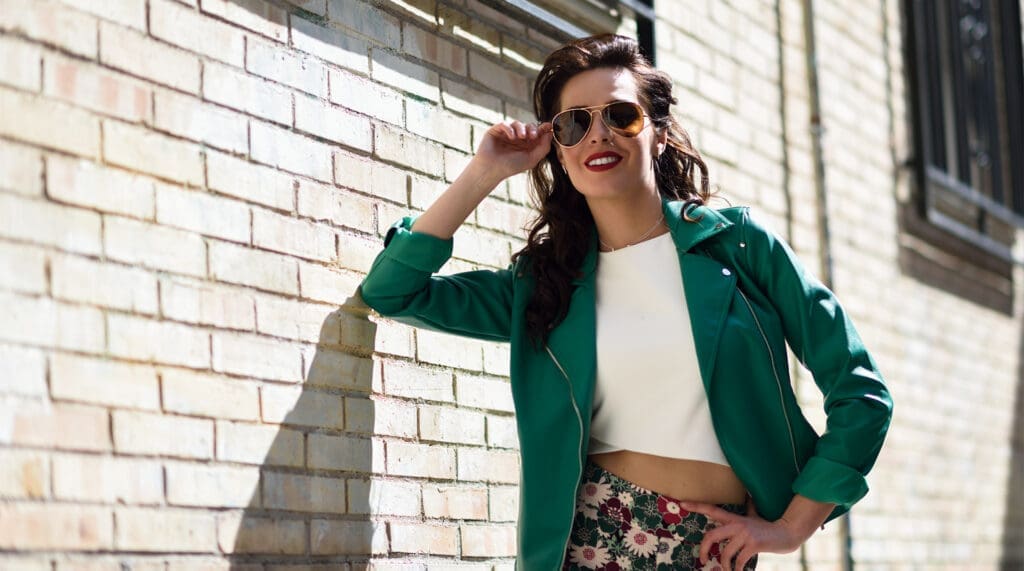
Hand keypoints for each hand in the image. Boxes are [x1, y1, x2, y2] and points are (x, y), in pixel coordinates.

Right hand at [474, 119, 552, 179]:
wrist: (491, 170)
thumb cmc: (511, 166)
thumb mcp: (532, 159)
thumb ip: (543, 147)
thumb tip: (550, 133)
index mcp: (527, 145)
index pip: (537, 133)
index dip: (543, 128)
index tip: (549, 126)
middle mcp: (518, 138)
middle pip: (529, 126)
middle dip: (533, 129)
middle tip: (533, 136)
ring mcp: (507, 134)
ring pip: (517, 123)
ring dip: (521, 128)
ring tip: (520, 137)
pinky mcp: (496, 131)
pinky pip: (505, 124)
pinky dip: (509, 129)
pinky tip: (511, 137)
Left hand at [679, 498, 808, 570]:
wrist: (787, 533)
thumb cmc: (768, 527)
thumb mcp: (755, 516)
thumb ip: (749, 508)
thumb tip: (749, 495)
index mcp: (734, 518)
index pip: (711, 510)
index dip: (696, 506)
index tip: (682, 504)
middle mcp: (737, 524)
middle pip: (711, 536)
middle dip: (704, 550)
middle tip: (703, 560)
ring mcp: (745, 534)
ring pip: (725, 552)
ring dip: (725, 565)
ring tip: (728, 570)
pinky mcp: (753, 544)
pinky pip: (739, 559)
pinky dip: (737, 569)